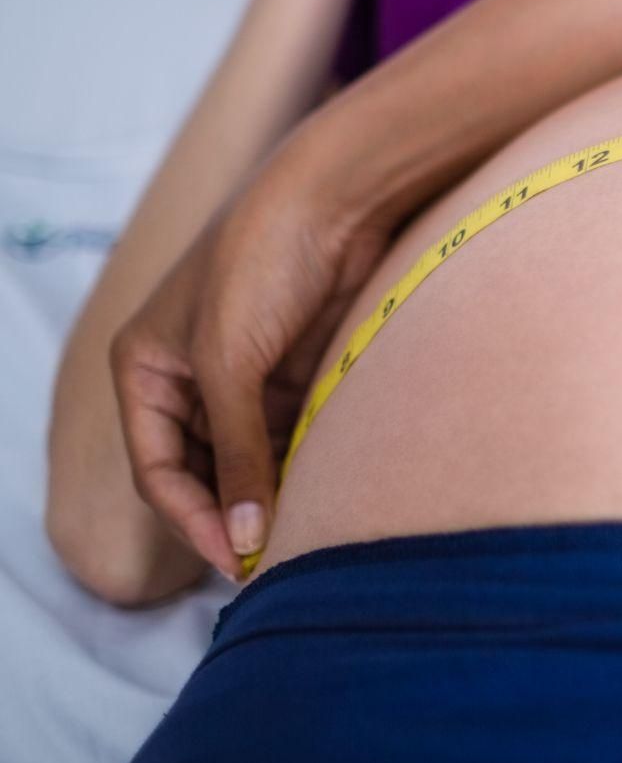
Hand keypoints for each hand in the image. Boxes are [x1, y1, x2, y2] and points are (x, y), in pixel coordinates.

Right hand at [109, 134, 392, 576]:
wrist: (336, 199)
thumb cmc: (261, 263)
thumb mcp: (232, 364)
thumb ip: (237, 452)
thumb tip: (246, 535)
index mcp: (145, 371)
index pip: (157, 470)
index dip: (194, 520)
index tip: (237, 560)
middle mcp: (189, 378)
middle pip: (203, 472)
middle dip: (233, 516)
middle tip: (271, 563)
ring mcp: (245, 376)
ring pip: (251, 458)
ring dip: (273, 494)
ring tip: (304, 536)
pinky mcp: (296, 370)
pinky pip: (293, 435)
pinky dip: (304, 465)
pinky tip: (326, 494)